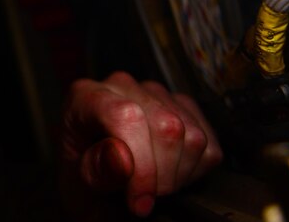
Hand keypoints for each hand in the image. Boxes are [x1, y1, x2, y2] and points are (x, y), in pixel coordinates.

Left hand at [61, 71, 222, 217]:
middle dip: (161, 175)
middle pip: (166, 126)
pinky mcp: (183, 107)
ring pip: (192, 135)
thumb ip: (97, 170)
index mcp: (85, 97)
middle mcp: (121, 87)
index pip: (126, 116)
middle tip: (145, 197)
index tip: (140, 200)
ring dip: (178, 174)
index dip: (141, 164)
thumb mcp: (79, 183)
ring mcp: (155, 93)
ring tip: (153, 185)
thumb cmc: (84, 181)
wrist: (96, 186)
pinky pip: (209, 142)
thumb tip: (122, 159)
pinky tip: (168, 173)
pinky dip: (195, 170)